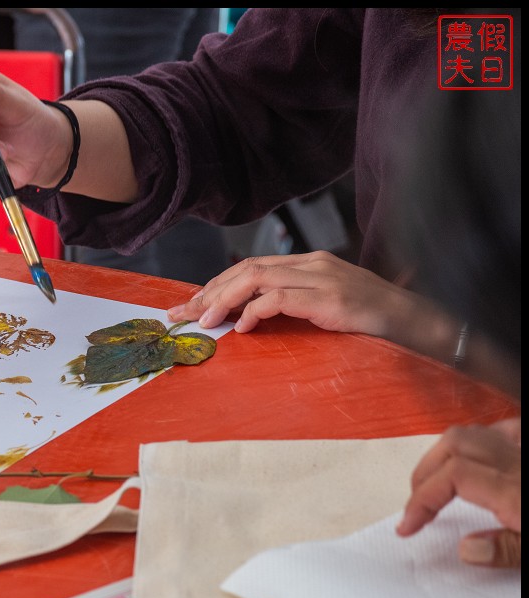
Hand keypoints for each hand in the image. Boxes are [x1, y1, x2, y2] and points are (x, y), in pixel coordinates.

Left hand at [167, 251, 434, 337]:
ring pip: (257, 278)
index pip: (250, 267)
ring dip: (224, 300)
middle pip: (246, 269)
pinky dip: (255, 311)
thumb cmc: (371, 323)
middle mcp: (312, 264)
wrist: (419, 325)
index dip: (216, 286)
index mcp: (308, 264)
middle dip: (209, 292)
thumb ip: (289, 306)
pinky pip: (281, 298)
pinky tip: (242, 327)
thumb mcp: (323, 310)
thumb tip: (245, 320)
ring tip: (205, 321)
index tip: (190, 307)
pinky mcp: (330, 299)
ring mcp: (322, 279)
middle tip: (183, 316)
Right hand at [396, 418, 520, 567]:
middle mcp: (516, 463)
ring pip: (473, 433)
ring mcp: (525, 451)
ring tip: (437, 481)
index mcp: (514, 490)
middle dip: (424, 473)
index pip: (453, 477)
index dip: (421, 499)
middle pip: (455, 446)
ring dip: (445, 454)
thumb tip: (465, 549)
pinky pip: (504, 429)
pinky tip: (476, 456)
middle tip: (417, 505)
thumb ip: (506, 551)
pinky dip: (481, 439)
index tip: (407, 526)